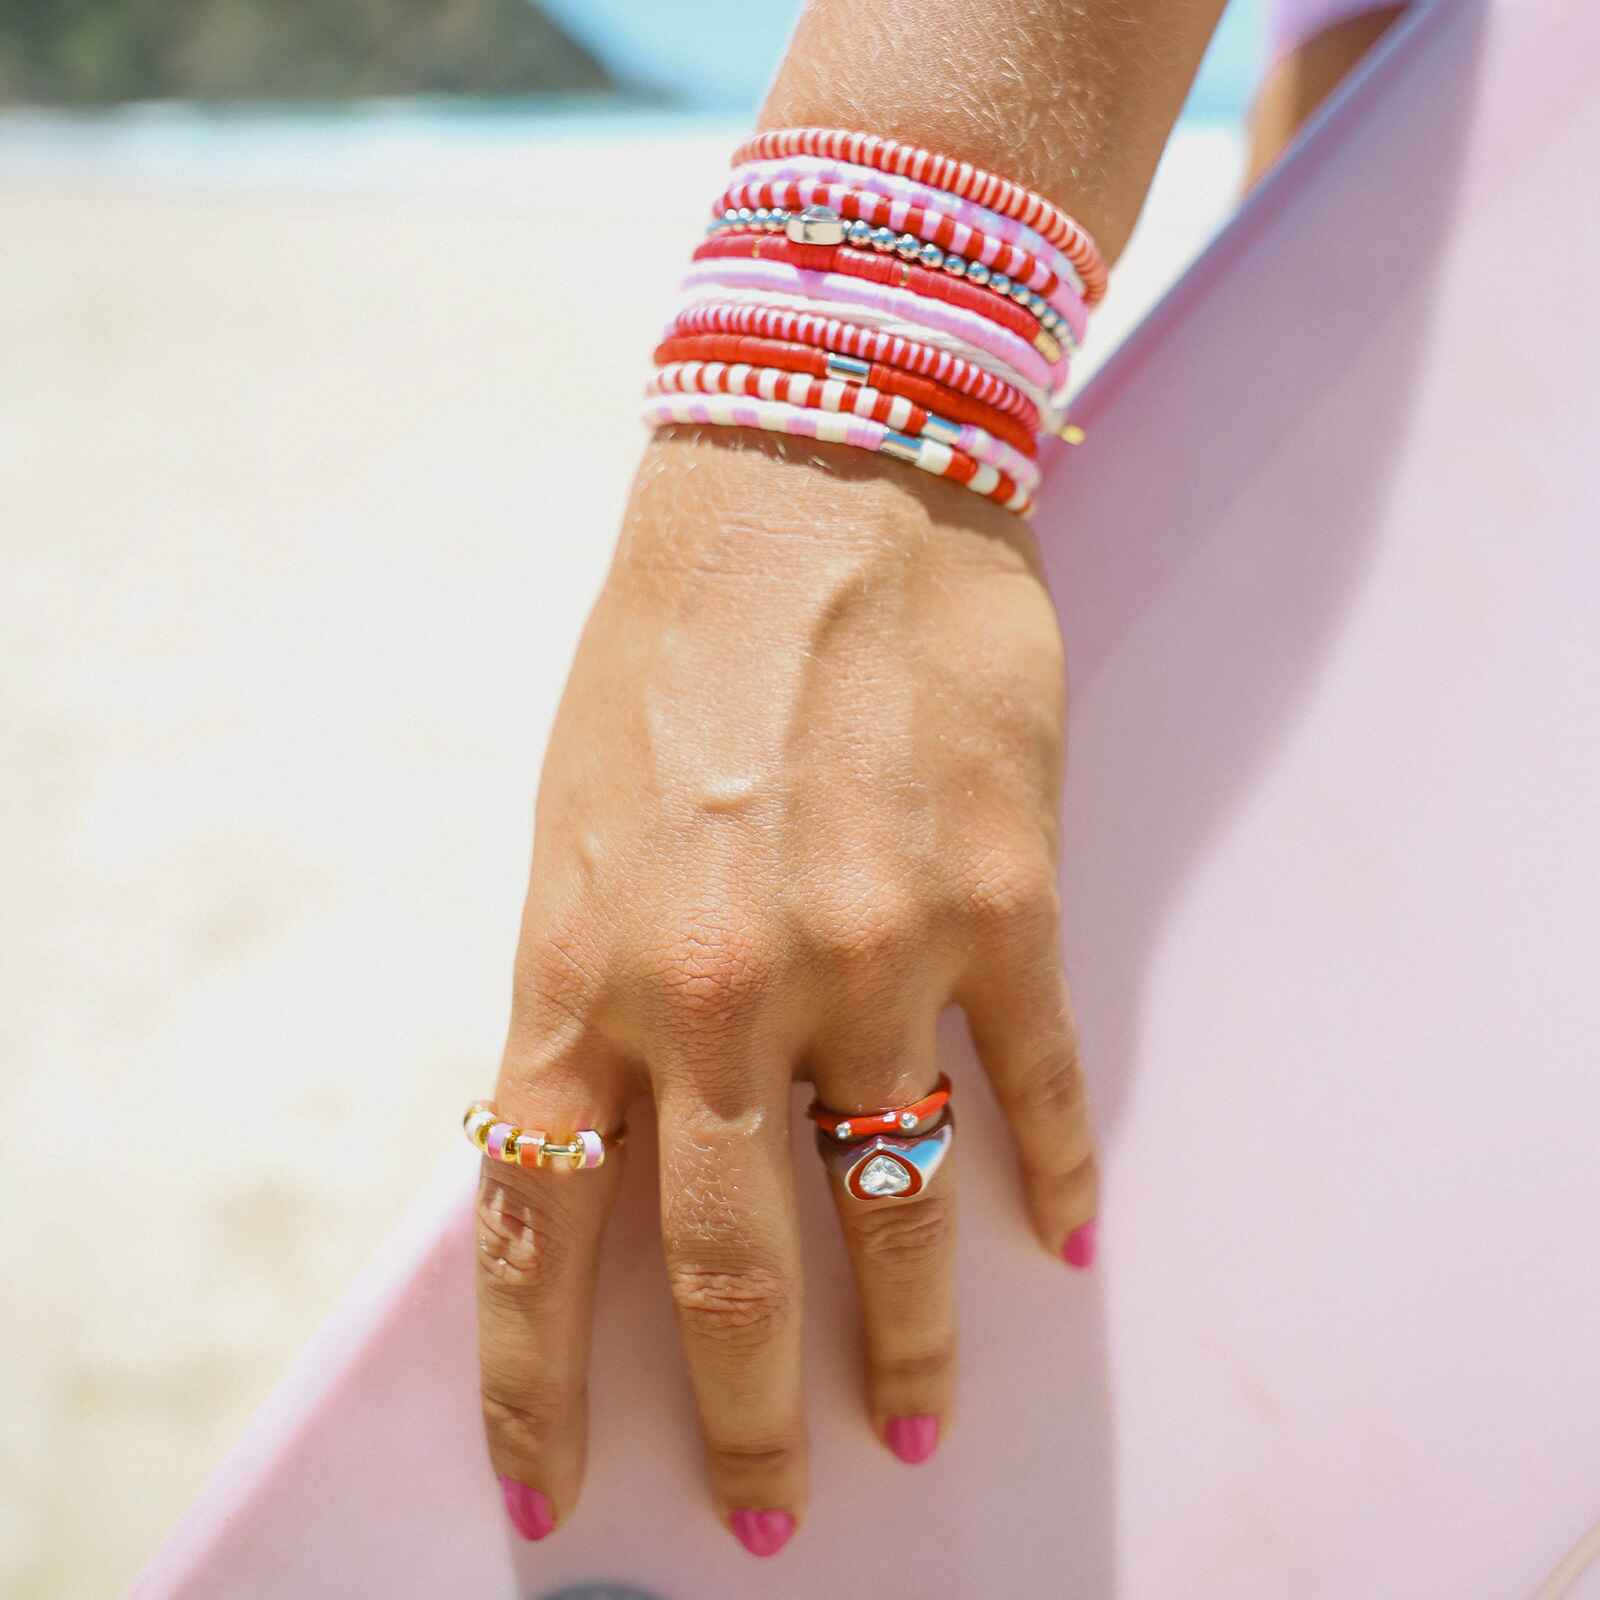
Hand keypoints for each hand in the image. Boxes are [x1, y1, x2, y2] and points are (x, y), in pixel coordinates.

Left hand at [474, 430, 1097, 1554]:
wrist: (814, 486)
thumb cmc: (669, 657)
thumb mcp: (571, 834)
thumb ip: (593, 1000)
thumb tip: (622, 1151)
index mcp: (587, 969)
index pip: (545, 1235)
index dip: (544, 1390)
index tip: (558, 1500)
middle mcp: (727, 988)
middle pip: (736, 1273)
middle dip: (750, 1425)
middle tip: (772, 1520)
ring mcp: (877, 948)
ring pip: (901, 1206)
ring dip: (915, 1340)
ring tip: (924, 1426)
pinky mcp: (1003, 897)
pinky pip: (1032, 1081)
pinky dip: (1048, 1172)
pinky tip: (1059, 1237)